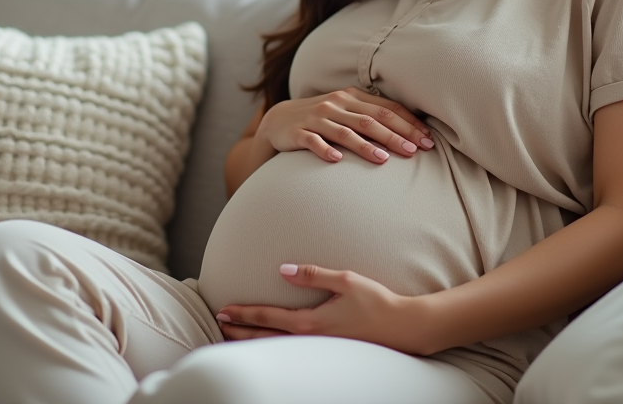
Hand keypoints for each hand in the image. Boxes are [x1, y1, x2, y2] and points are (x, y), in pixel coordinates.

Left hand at [215, 264, 432, 354]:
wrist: (403, 327)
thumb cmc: (377, 302)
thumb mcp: (345, 280)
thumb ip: (312, 274)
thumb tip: (282, 269)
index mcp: (311, 323)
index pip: (269, 318)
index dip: (244, 314)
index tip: (224, 310)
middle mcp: (311, 340)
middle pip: (266, 339)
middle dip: (240, 331)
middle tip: (219, 324)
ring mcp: (319, 349)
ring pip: (277, 348)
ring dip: (253, 341)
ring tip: (234, 335)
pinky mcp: (328, 352)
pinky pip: (292, 351)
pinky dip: (273, 346)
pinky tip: (269, 341)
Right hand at [256, 87, 434, 164]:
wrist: (278, 121)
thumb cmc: (321, 119)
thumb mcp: (346, 111)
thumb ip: (371, 116)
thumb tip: (410, 131)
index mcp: (351, 97)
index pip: (386, 108)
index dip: (408, 123)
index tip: (427, 140)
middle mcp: (336, 104)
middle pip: (370, 119)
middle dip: (394, 135)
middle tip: (415, 150)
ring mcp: (316, 118)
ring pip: (345, 131)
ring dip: (365, 145)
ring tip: (383, 159)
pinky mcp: (298, 133)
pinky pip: (313, 141)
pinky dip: (325, 149)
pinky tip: (338, 160)